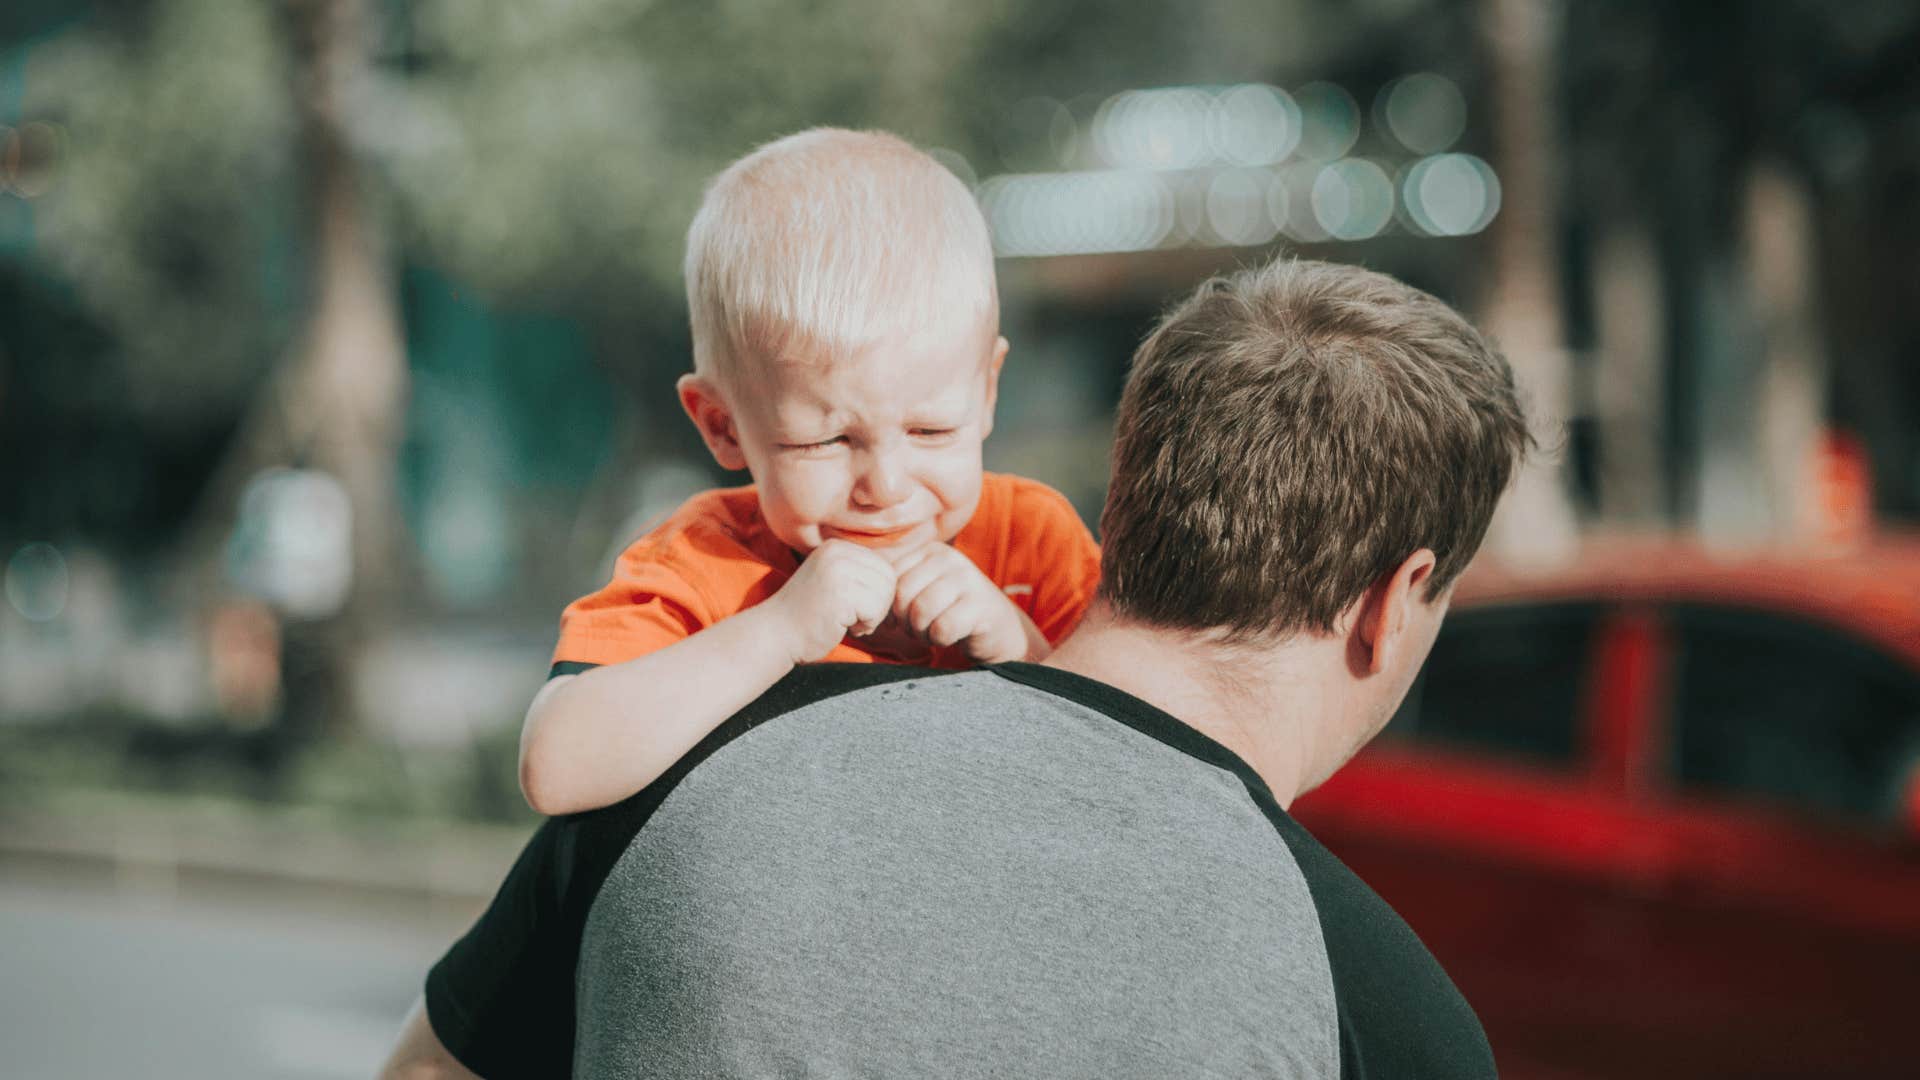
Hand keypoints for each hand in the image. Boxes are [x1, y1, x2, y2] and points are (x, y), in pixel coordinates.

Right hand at [764, 540, 897, 662]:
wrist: (775, 634)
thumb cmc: (809, 615)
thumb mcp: (835, 582)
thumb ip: (860, 574)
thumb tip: (904, 578)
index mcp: (837, 547)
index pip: (883, 566)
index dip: (876, 593)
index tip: (853, 606)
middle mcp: (837, 553)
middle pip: (888, 579)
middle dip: (877, 605)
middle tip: (852, 616)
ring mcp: (837, 571)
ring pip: (885, 595)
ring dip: (872, 616)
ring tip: (845, 621)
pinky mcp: (839, 594)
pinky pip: (876, 610)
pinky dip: (865, 625)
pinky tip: (843, 627)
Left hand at [889, 543, 1036, 663]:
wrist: (998, 629)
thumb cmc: (950, 612)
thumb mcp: (923, 590)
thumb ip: (896, 587)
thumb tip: (863, 598)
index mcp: (931, 551)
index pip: (891, 578)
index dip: (890, 606)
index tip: (903, 619)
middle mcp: (950, 559)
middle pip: (903, 595)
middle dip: (905, 621)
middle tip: (919, 629)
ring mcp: (968, 579)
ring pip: (920, 611)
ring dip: (922, 632)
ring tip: (933, 632)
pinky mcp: (981, 605)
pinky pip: (942, 628)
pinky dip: (940, 640)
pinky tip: (950, 636)